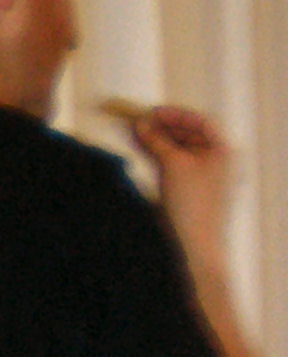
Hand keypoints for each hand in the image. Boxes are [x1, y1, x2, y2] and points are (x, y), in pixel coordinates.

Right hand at [131, 104, 234, 258]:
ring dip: (158, 143)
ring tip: (134, 136)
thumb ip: (156, 141)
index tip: (150, 112)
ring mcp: (205, 176)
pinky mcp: (192, 191)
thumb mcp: (172, 165)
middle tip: (136, 123)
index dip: (174, 114)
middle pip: (189, 135)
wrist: (196, 245)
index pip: (200, 121)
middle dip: (162, 128)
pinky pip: (175, 166)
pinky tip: (143, 154)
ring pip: (179, 151)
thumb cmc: (192, 204)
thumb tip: (141, 124)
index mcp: (223, 150)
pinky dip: (160, 158)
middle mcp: (217, 160)